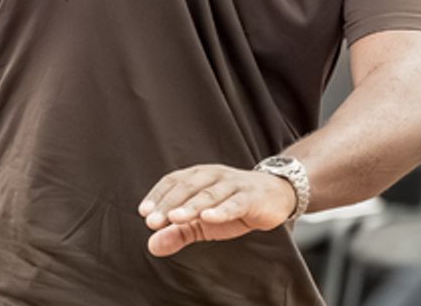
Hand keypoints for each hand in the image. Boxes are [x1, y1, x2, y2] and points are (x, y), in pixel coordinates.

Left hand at [137, 163, 296, 256]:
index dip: (159, 195)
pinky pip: (235, 202)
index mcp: (200, 176)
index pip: (174, 181)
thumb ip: (178, 232)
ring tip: (175, 218)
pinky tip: (208, 217)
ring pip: (210, 193)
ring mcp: (234, 184)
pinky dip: (221, 210)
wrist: (276, 196)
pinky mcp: (252, 197)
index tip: (145, 212)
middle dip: (169, 203)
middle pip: (189, 186)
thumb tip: (152, 245)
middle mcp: (215, 175)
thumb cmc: (234, 205)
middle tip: (153, 221)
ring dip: (191, 205)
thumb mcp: (203, 221)